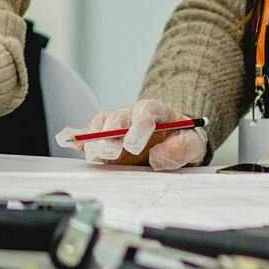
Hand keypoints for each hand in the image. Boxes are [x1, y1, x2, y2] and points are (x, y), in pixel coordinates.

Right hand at [58, 98, 204, 168]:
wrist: (174, 139)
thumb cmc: (181, 140)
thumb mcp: (192, 145)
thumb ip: (180, 150)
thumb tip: (157, 158)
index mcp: (156, 110)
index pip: (145, 111)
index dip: (137, 127)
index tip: (133, 145)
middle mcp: (133, 112)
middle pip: (118, 117)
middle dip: (111, 133)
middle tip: (111, 152)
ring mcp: (117, 122)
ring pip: (101, 122)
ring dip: (95, 138)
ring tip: (94, 154)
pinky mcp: (106, 133)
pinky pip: (90, 130)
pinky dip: (81, 137)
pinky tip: (75, 144)